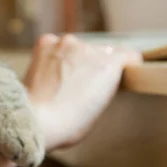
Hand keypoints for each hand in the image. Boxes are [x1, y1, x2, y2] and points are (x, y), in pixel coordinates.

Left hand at [24, 33, 141, 150]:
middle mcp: (90, 48)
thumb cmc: (69, 124)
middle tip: (81, 86)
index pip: (129, 56)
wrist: (36, 120)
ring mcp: (67, 43)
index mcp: (110, 66)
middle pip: (101, 52)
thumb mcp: (99, 107)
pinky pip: (55, 46)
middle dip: (95, 65)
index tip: (117, 76)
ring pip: (76, 48)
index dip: (124, 67)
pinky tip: (47, 75)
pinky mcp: (46, 42)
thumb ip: (104, 85)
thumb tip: (97, 78)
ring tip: (60, 83)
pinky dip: (53, 57)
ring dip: (73, 60)